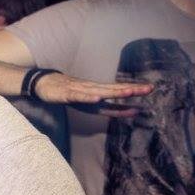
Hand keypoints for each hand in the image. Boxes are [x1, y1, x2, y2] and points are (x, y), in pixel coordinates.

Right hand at [34, 72, 152, 116]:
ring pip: (100, 91)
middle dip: (130, 89)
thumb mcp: (91, 103)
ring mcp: (80, 91)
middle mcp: (92, 89)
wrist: (44, 83)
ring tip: (128, 92)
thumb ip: (110, 109)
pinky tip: (96, 98)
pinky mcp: (67, 94)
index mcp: (98, 92)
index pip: (118, 91)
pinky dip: (88, 97)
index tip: (149, 89)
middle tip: (148, 88)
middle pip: (114, 89)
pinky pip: (79, 96)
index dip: (133, 91)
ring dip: (114, 92)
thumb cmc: (68, 93)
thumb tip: (132, 112)